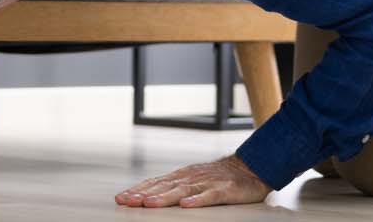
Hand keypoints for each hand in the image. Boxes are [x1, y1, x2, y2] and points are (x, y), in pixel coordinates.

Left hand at [114, 155, 271, 208]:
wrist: (251, 167)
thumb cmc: (219, 176)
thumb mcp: (193, 179)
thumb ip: (173, 186)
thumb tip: (148, 196)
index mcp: (182, 176)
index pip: (155, 183)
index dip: (137, 190)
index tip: (121, 198)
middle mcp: (191, 177)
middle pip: (164, 186)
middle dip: (144, 194)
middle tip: (127, 201)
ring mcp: (207, 182)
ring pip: (182, 190)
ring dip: (164, 197)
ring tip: (149, 204)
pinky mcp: (225, 189)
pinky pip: (210, 196)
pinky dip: (197, 200)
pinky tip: (186, 205)